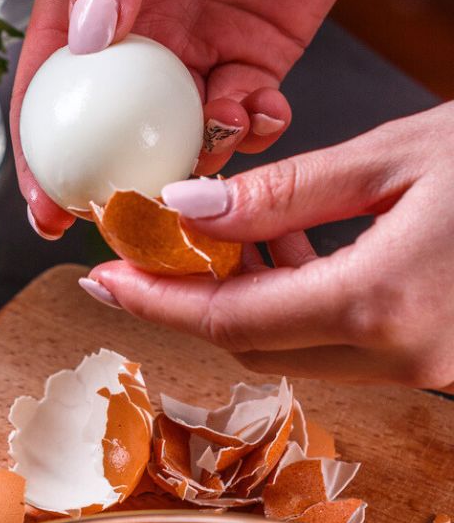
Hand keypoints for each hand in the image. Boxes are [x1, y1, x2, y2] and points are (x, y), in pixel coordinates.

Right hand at [12, 0, 389, 238]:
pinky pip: (244, 113)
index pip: (49, 88)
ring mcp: (194, 48)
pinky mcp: (255, 54)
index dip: (39, 154)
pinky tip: (263, 112)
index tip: (45, 209)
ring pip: (178, 132)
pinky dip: (251, 128)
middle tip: (127, 222)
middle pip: (107, 129)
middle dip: (112, 184)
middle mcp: (135, 33)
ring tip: (213, 153)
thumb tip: (85, 41)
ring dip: (193, 159)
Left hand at [81, 102, 453, 391]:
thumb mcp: (398, 157)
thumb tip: (186, 205)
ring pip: (294, 345)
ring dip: (247, 295)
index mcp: (383, 305)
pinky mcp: (440, 357)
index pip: (229, 320)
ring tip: (232, 224)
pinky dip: (300, 299)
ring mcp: (428, 365)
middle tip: (154, 243)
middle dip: (192, 297)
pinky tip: (296, 242)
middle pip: (253, 342)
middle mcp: (405, 356)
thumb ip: (284, 192)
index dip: (154, 301)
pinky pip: (342, 342)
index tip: (101, 277)